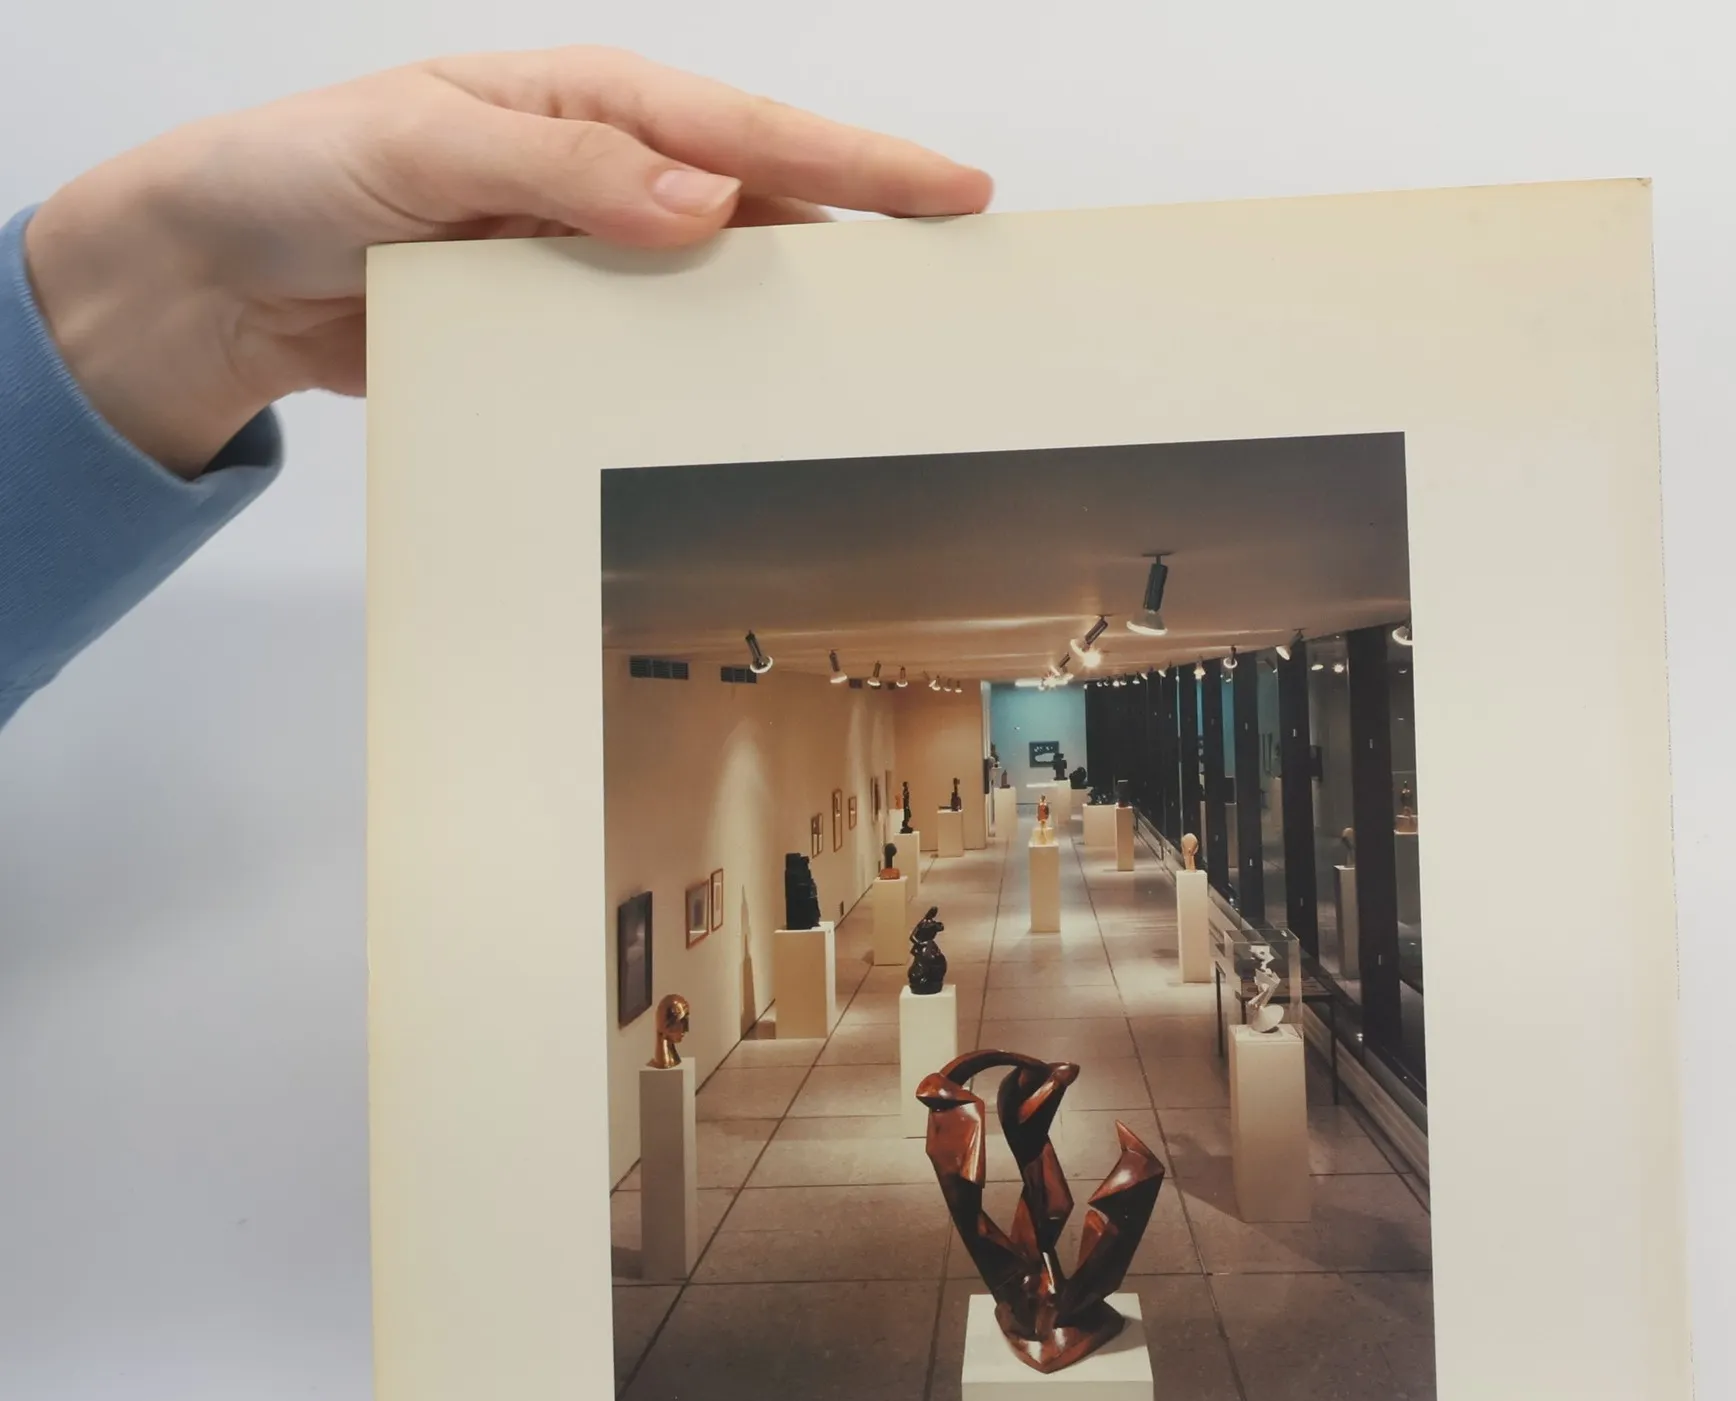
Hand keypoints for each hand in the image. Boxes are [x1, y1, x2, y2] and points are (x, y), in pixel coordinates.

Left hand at [22, 48, 992, 476]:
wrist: (222, 276)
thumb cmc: (299, 175)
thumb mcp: (422, 147)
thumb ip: (562, 166)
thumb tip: (701, 198)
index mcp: (581, 104)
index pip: (743, 133)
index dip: (854, 165)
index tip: (946, 192)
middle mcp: (600, 174)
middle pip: (760, 205)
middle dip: (861, 233)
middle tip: (952, 272)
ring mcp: (586, 254)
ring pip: (719, 283)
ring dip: (793, 312)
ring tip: (878, 349)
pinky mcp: (560, 328)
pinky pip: (656, 348)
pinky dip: (706, 372)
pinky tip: (749, 399)